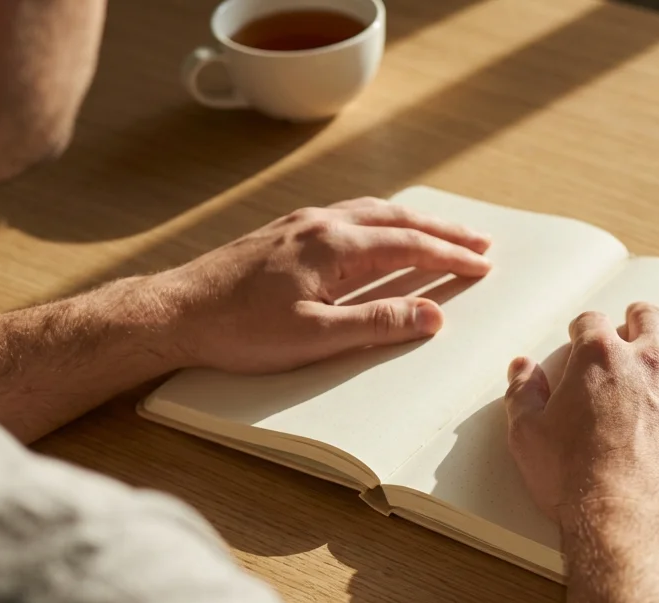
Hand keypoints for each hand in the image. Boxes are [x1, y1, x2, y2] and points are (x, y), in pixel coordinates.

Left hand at [150, 197, 491, 373]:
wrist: (175, 311)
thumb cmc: (238, 329)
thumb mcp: (314, 337)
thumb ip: (377, 324)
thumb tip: (431, 316)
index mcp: (334, 245)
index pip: (410, 245)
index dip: (450, 256)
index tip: (483, 264)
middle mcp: (321, 223)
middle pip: (398, 219)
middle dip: (443, 231)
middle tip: (481, 242)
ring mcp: (300, 223)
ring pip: (372, 211)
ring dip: (414, 222)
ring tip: (442, 233)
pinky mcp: (284, 232)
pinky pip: (347, 214)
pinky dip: (381, 219)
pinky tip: (380, 231)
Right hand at [504, 303, 658, 545]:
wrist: (630, 518)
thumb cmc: (576, 480)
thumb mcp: (528, 436)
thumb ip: (523, 394)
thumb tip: (522, 368)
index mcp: (598, 358)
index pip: (591, 324)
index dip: (585, 327)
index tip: (584, 334)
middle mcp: (647, 360)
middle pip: (649, 319)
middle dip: (640, 317)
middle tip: (637, 320)